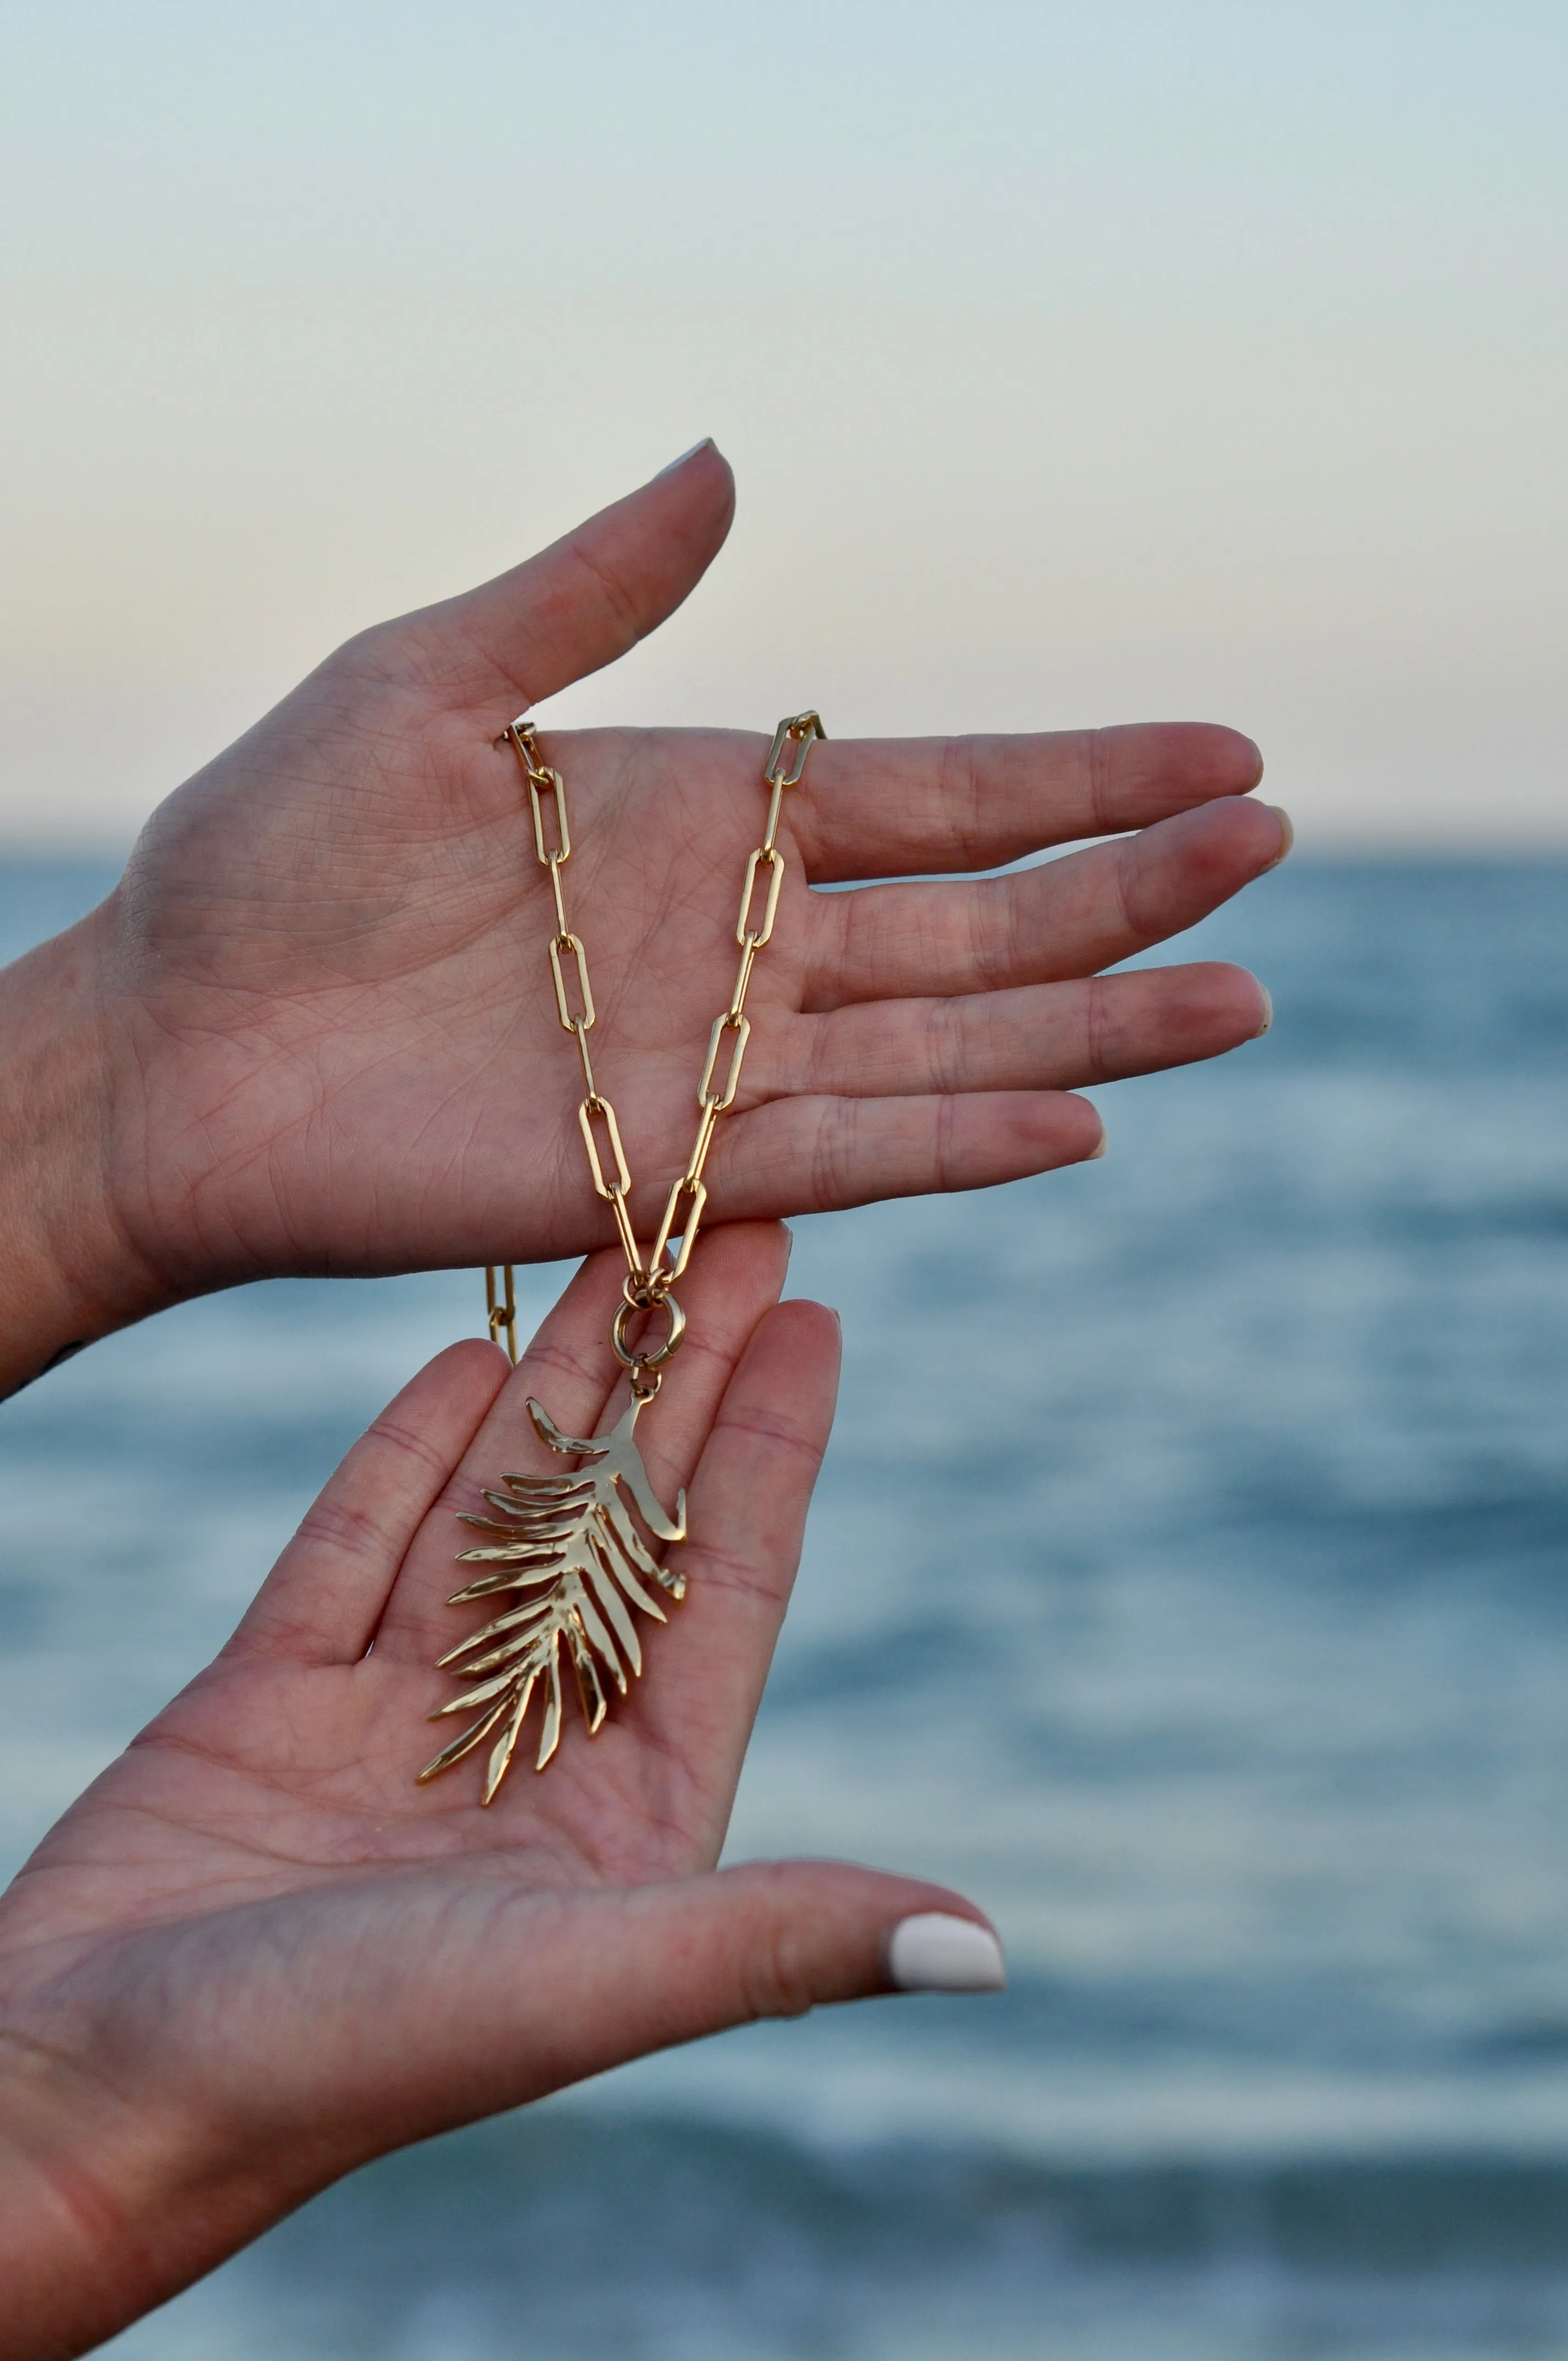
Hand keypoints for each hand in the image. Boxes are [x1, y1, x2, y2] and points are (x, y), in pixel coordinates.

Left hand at [0, 442, 1280, 1388]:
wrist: (170, 1043)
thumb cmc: (267, 853)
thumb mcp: (424, 679)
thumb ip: (586, 590)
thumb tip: (727, 463)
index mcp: (705, 818)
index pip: (938, 794)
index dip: (1083, 777)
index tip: (1220, 753)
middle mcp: (742, 946)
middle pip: (983, 921)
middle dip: (1129, 890)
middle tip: (1271, 851)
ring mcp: (718, 1065)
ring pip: (952, 1046)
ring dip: (1098, 1026)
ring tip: (1242, 997)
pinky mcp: (669, 1173)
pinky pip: (849, 1152)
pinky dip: (962, 1141)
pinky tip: (1078, 1117)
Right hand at [0, 1225, 995, 2357]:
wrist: (78, 2100)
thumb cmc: (343, 2064)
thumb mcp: (586, 1983)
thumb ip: (778, 1937)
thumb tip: (983, 1944)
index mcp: (618, 1817)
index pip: (723, 1590)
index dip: (772, 1450)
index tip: (817, 1317)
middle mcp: (519, 1755)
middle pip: (620, 1523)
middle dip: (682, 1377)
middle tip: (733, 1228)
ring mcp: (391, 1720)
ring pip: (494, 1514)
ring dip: (560, 1385)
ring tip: (617, 1251)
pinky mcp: (270, 1700)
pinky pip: (355, 1546)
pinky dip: (406, 1454)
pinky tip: (465, 1358)